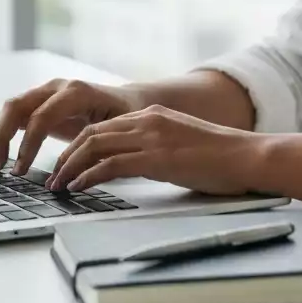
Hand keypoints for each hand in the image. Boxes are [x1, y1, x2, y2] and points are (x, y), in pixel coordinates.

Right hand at [0, 78, 137, 173]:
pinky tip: (1, 156)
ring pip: (10, 109)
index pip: (41, 117)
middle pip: (16, 106)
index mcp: (77, 93)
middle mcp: (57, 88)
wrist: (130, 101)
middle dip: (1, 137)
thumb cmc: (128, 116)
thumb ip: (98, 149)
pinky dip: (3, 133)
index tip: (21, 172)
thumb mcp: (118, 131)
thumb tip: (77, 176)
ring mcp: (47, 92)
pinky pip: (14, 114)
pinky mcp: (41, 102)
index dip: (27, 145)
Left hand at [45, 105, 264, 195]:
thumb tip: (135, 164)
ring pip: (94, 146)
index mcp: (154, 114)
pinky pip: (110, 165)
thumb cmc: (221, 157)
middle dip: (67, 156)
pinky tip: (79, 188)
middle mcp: (149, 119)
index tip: (67, 163)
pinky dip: (88, 177)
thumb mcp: (182, 143)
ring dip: (71, 167)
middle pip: (92, 133)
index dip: (79, 145)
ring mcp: (152, 137)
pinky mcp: (156, 158)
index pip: (104, 126)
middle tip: (54, 177)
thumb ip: (157, 146)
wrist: (247, 156)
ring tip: (59, 186)